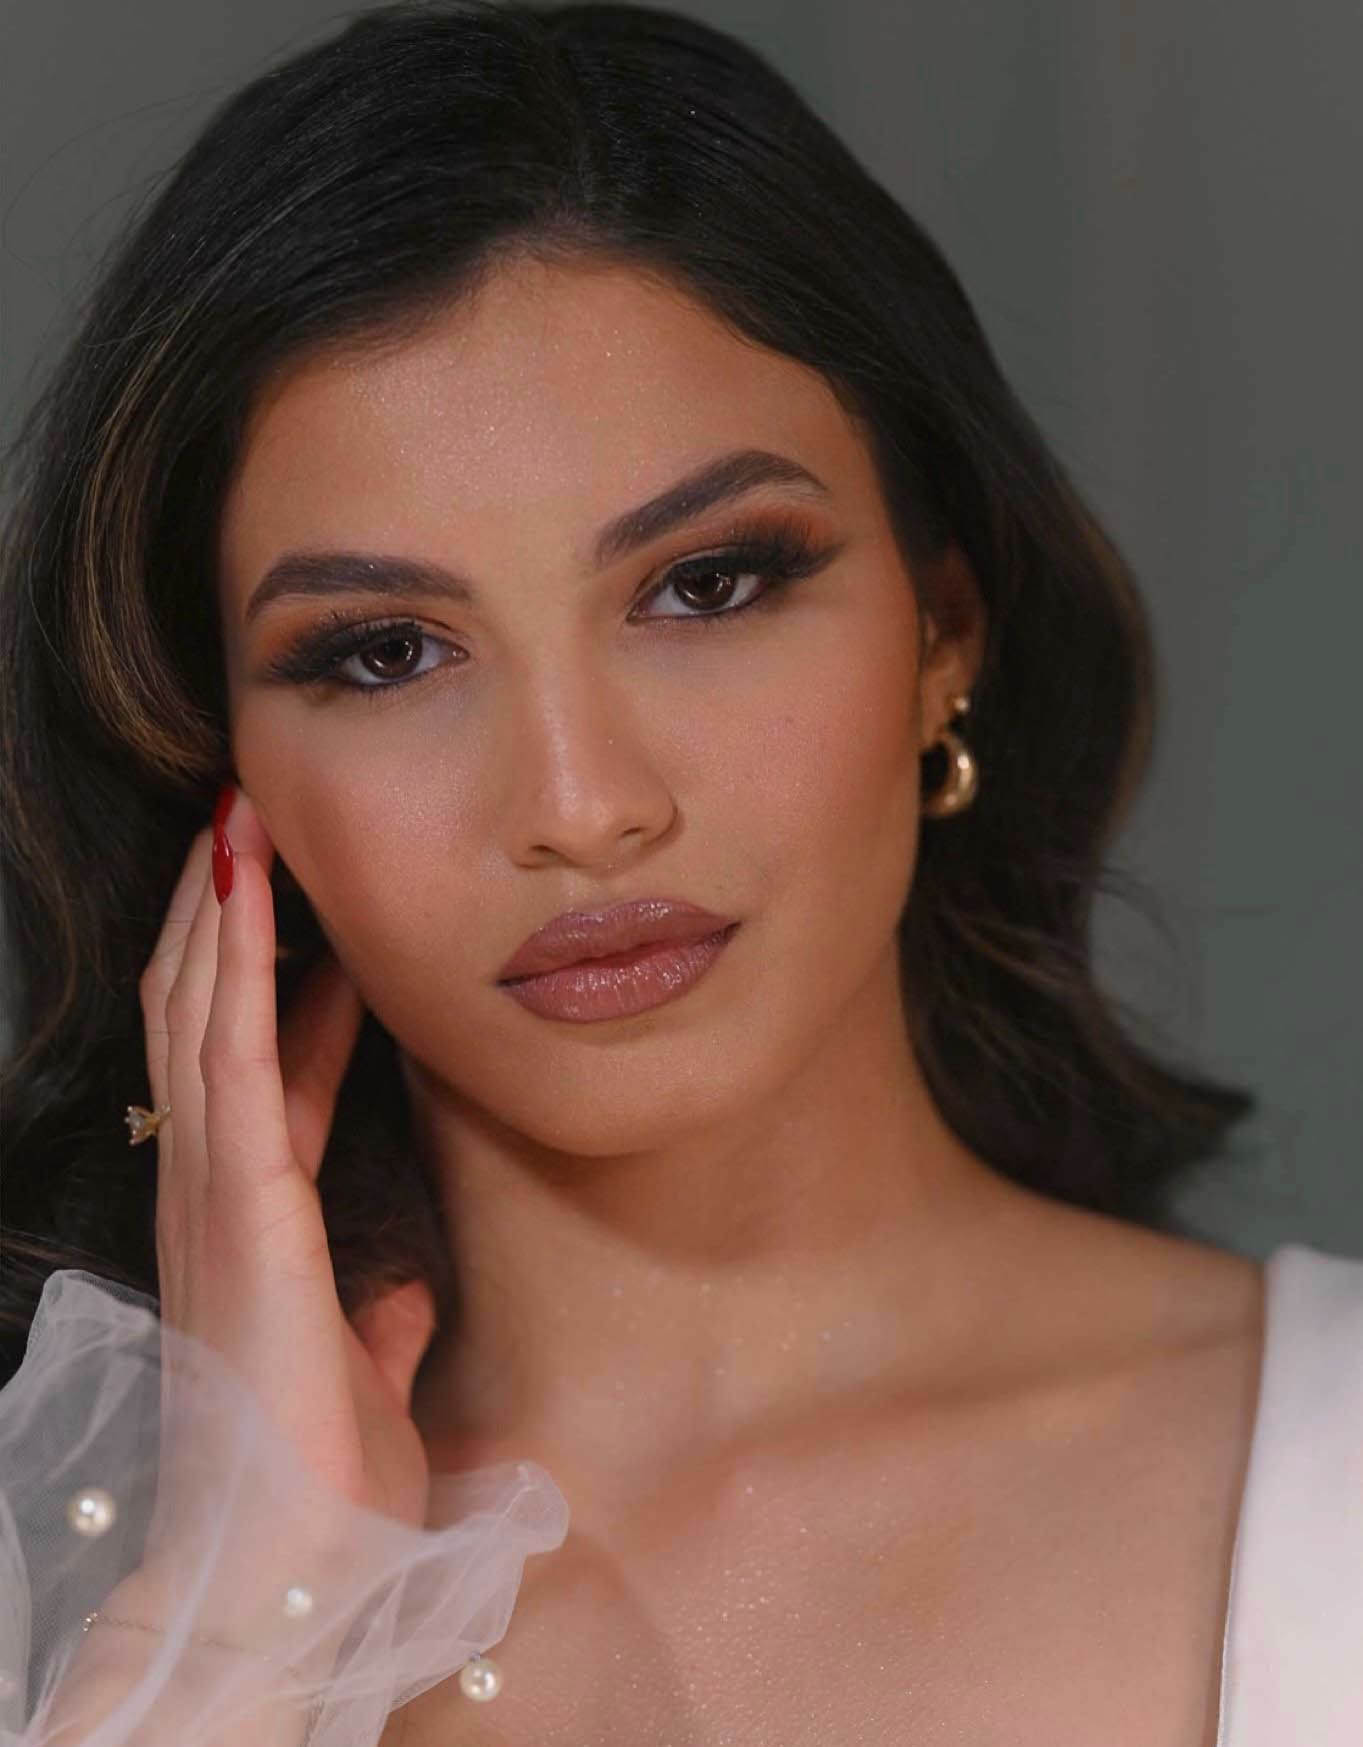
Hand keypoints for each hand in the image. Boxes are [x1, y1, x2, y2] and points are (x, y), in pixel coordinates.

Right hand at [137, 786, 436, 1549]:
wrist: (296, 1562)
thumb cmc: (324, 1477)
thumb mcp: (363, 1371)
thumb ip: (374, 1317)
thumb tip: (397, 1286)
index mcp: (253, 1219)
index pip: (264, 1074)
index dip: (280, 986)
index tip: (308, 912)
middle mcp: (217, 1189)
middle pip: (209, 1018)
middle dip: (227, 915)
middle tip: (248, 820)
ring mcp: (216, 1187)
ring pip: (204, 1012)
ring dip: (220, 907)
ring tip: (236, 816)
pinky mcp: (239, 1196)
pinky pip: (235, 1051)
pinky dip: (238, 959)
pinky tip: (243, 884)